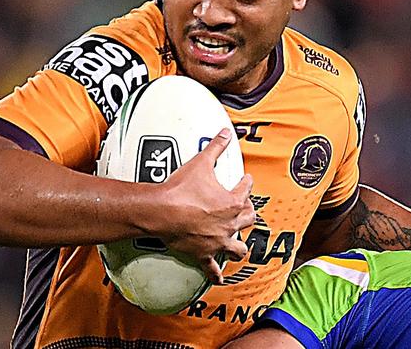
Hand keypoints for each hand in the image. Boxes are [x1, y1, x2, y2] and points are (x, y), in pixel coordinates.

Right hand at [156, 128, 255, 283]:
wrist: (162, 212)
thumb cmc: (181, 188)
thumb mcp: (201, 162)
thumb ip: (216, 147)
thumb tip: (226, 132)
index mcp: (232, 202)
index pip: (245, 189)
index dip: (246, 182)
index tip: (246, 179)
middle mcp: (229, 224)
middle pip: (247, 219)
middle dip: (248, 213)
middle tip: (245, 209)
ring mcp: (217, 241)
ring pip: (237, 248)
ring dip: (239, 246)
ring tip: (240, 246)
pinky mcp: (203, 254)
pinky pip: (213, 269)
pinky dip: (217, 274)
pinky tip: (220, 278)